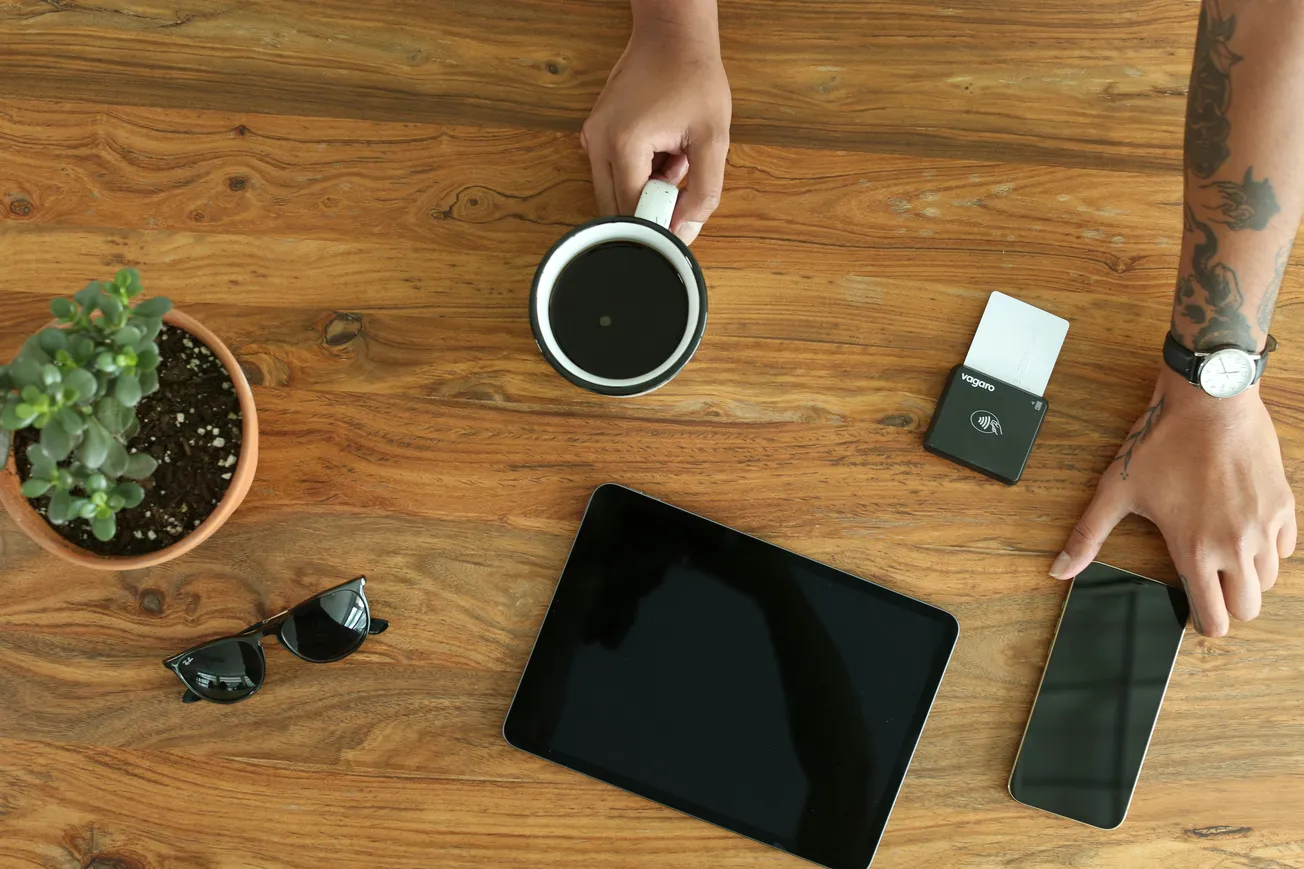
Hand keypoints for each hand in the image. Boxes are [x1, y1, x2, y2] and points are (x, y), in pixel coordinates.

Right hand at [581, 3, 730, 243]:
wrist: (672, 36)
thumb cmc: (695, 79)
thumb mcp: (713, 139)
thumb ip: (703, 193)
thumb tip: (684, 234)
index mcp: (623, 144)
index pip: (632, 210)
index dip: (659, 220)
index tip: (682, 210)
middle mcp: (597, 143)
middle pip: (615, 207)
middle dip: (649, 204)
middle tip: (679, 177)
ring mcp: (591, 137)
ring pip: (612, 191)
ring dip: (643, 187)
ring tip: (671, 157)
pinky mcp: (594, 133)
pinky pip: (610, 171)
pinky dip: (636, 171)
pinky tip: (660, 148)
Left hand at [1051, 366, 1296, 636]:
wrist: (1209, 401)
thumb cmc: (1163, 443)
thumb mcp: (1116, 491)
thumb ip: (1087, 536)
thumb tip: (1059, 570)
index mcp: (1195, 549)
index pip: (1215, 616)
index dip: (1206, 624)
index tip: (1198, 618)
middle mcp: (1236, 544)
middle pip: (1248, 607)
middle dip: (1230, 606)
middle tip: (1212, 590)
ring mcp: (1265, 526)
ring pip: (1269, 579)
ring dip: (1249, 578)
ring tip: (1225, 561)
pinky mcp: (1284, 506)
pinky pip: (1286, 548)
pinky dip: (1269, 550)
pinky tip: (1246, 534)